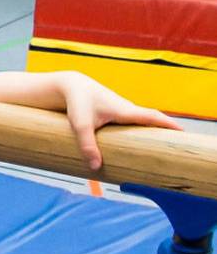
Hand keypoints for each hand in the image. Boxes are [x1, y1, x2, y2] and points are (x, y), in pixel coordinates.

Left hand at [53, 72, 180, 169]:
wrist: (71, 86)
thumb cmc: (77, 103)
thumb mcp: (80, 125)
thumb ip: (87, 146)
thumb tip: (95, 167)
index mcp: (125, 111)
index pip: (152, 117)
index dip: (168, 124)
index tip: (182, 132)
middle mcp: (128, 109)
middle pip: (151, 121)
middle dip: (165, 131)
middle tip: (179, 145)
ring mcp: (123, 110)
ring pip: (142, 122)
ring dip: (153, 131)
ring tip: (165, 148)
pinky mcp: (116, 113)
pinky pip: (134, 122)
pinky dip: (141, 130)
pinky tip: (142, 141)